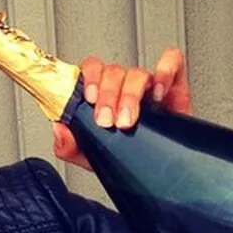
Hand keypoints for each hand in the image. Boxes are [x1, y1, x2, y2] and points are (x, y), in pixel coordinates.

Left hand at [53, 47, 191, 168]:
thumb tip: (60, 129)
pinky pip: (172, 63)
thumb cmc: (123, 156)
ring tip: (128, 119)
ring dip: (130, 95)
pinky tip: (158, 94)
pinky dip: (165, 72)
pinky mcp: (173, 85)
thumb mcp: (89, 155)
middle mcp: (121, 85)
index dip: (88, 79)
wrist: (152, 168)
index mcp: (100, 93)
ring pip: (137, 73)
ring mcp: (147, 84)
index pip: (90, 70)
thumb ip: (68, 145)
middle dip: (108, 96)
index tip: (89, 99)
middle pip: (112, 72)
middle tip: (107, 120)